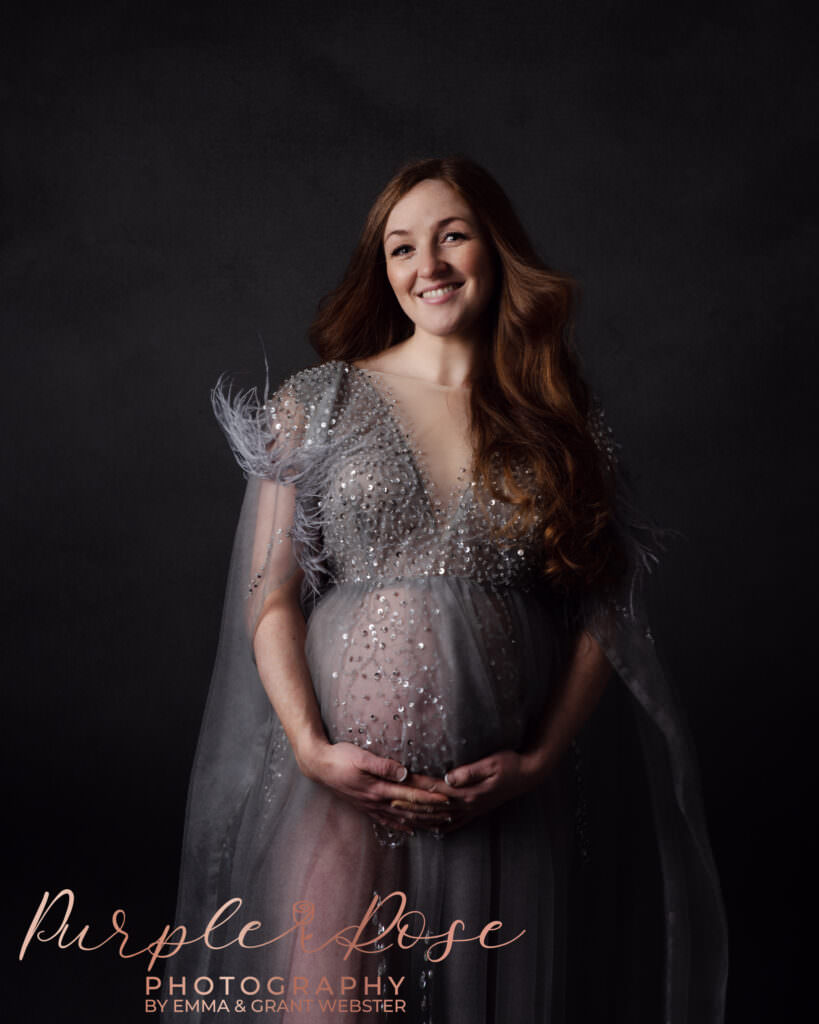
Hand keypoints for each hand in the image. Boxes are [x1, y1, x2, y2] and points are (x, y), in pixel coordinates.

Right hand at [300, 740, 451, 833]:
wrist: (318, 766)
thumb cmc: (339, 758)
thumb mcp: (361, 757)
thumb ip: (383, 766)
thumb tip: (405, 772)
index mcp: (378, 789)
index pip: (411, 795)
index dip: (430, 798)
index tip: (448, 799)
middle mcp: (377, 801)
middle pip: (410, 810)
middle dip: (432, 813)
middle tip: (452, 815)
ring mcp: (371, 806)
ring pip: (401, 818)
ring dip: (421, 821)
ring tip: (439, 824)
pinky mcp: (365, 806)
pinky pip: (387, 820)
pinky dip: (401, 826)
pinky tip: (410, 829)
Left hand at [409, 750, 543, 833]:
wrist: (528, 775)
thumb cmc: (510, 764)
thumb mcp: (491, 763)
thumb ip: (470, 772)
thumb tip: (448, 777)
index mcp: (468, 793)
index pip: (435, 790)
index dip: (416, 787)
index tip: (399, 784)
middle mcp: (468, 805)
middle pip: (434, 807)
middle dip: (411, 805)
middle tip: (390, 802)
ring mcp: (472, 810)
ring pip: (442, 818)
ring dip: (421, 818)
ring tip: (402, 818)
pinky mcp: (477, 810)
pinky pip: (456, 823)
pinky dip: (442, 827)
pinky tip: (432, 830)